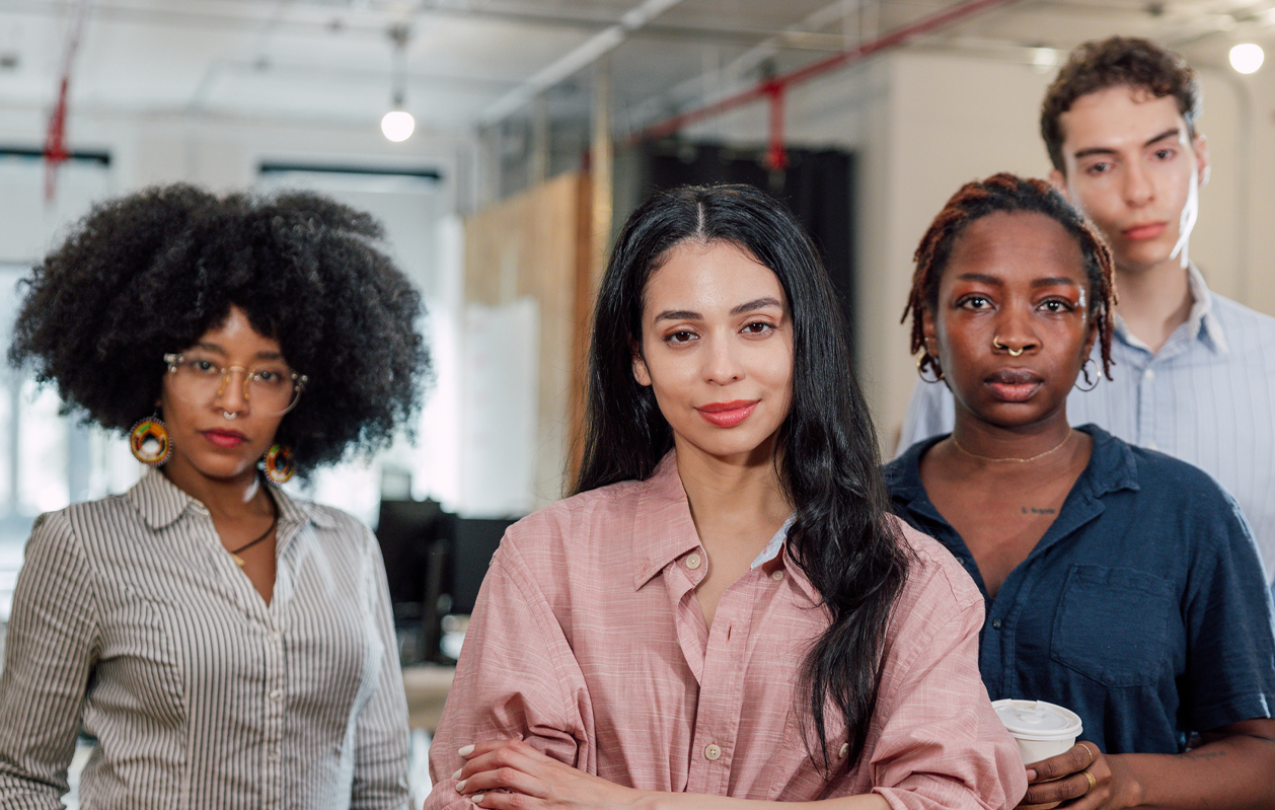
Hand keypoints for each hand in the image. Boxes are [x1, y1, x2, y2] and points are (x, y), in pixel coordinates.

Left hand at [454, 739, 640, 809]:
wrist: (620, 807)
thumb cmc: (592, 797)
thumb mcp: (565, 779)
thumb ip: (541, 772)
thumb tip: (514, 770)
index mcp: (549, 763)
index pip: (511, 746)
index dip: (483, 746)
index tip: (463, 751)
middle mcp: (546, 773)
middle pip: (503, 756)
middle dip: (474, 763)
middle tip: (456, 773)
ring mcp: (547, 791)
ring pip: (505, 776)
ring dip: (478, 780)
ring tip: (462, 787)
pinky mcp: (548, 809)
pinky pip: (515, 802)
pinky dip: (494, 801)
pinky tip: (480, 803)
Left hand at [1019, 742, 1140, 809]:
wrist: (1123, 780)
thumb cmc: (1086, 762)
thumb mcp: (1078, 752)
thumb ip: (1056, 756)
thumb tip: (1013, 760)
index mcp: (1091, 753)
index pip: (1068, 761)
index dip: (1046, 768)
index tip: (1024, 773)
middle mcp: (1100, 775)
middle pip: (1068, 787)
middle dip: (1039, 793)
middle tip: (1017, 794)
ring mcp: (1101, 796)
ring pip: (1073, 808)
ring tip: (1023, 806)